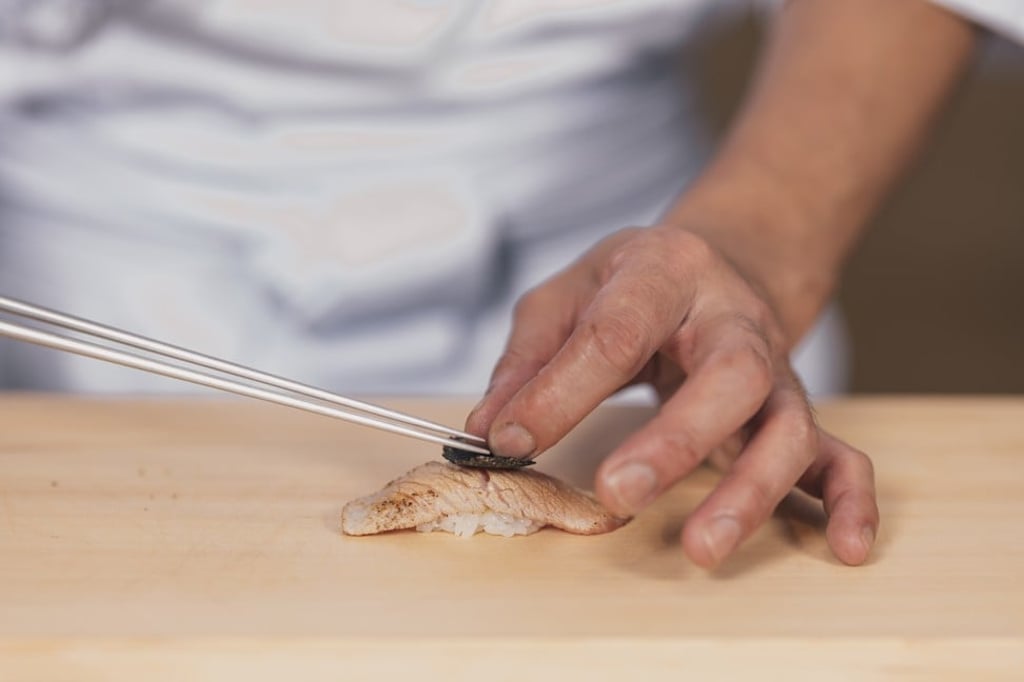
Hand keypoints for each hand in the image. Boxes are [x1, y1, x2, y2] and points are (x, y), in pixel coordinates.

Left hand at [466, 225, 877, 567]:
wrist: (716, 265)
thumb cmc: (634, 284)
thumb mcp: (570, 292)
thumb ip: (531, 356)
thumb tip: (493, 428)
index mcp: (665, 274)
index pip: (616, 332)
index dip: (561, 391)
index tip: (512, 438)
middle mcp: (732, 323)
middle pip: (729, 376)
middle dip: (675, 440)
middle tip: (619, 494)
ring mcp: (774, 371)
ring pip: (786, 427)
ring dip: (750, 490)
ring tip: (701, 548)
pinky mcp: (795, 411)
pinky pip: (840, 455)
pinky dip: (849, 501)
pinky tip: (844, 547)